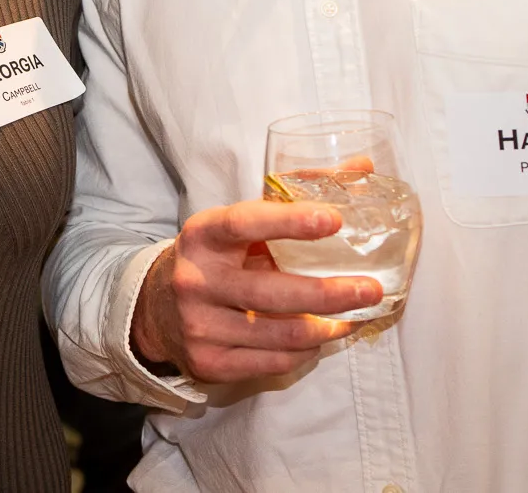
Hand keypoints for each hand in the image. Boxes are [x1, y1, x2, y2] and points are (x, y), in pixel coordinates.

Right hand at [131, 199, 382, 383]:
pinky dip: (306, 350)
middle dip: (331, 293)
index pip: (244, 224)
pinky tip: (318, 336)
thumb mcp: (238, 224)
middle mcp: (197, 280)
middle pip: (273, 292)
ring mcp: (201, 326)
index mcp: (202, 235)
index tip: (334, 219)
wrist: (156, 309)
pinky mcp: (211, 362)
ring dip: (328, 327)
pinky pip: (275, 361)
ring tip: (354, 317)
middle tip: (371, 289)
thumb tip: (361, 166)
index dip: (289, 221)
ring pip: (283, 333)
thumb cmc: (215, 258)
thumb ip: (295, 196)